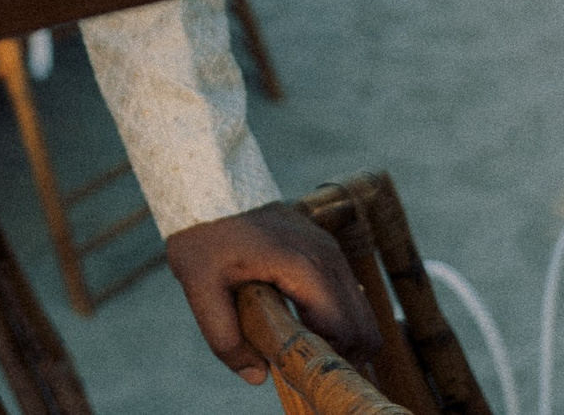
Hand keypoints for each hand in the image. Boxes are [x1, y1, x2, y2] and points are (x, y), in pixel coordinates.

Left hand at [164, 202, 380, 384]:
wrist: (207, 187)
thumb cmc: (203, 235)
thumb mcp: (199, 287)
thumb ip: (224, 337)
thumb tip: (257, 375)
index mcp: (304, 266)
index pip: (346, 331)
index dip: (328, 359)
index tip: (296, 366)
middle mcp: (328, 257)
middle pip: (364, 328)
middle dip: (340, 354)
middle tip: (300, 360)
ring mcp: (331, 250)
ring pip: (361, 313)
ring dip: (338, 337)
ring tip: (297, 342)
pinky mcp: (326, 249)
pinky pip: (348, 295)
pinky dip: (335, 317)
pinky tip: (299, 320)